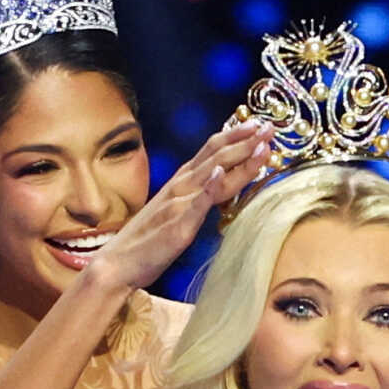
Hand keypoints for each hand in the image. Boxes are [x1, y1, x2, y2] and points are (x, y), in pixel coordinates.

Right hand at [85, 121, 273, 293]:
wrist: (117, 264)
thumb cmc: (148, 241)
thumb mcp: (176, 210)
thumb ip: (197, 195)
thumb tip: (220, 181)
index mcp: (181, 181)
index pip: (212, 150)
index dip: (236, 135)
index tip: (259, 124)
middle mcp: (180, 186)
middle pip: (217, 156)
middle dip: (246, 141)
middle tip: (271, 127)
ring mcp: (178, 204)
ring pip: (212, 175)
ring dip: (237, 158)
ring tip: (260, 145)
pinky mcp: (176, 226)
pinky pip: (194, 204)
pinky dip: (208, 187)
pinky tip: (220, 173)